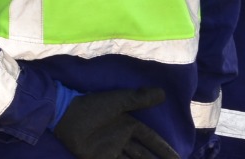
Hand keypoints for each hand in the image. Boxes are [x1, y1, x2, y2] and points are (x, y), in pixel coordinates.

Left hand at [54, 87, 177, 158]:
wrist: (66, 116)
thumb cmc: (91, 106)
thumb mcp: (117, 101)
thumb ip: (138, 98)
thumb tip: (163, 92)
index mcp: (127, 124)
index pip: (151, 139)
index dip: (164, 149)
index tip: (179, 158)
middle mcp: (122, 138)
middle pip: (144, 154)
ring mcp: (111, 149)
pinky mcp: (100, 158)